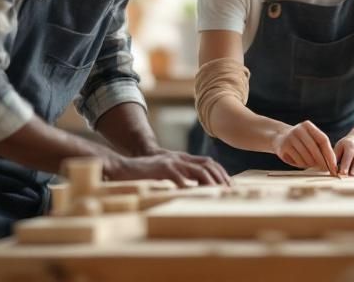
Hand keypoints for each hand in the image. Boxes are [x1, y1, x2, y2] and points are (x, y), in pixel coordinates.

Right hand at [105, 149, 230, 186]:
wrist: (124, 167)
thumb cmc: (146, 174)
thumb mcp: (166, 172)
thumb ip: (180, 176)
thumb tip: (195, 189)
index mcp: (183, 159)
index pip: (208, 162)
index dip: (221, 173)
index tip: (229, 185)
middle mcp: (180, 158)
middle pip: (208, 165)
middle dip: (220, 178)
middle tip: (228, 191)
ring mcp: (172, 162)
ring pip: (198, 170)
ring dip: (210, 182)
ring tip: (217, 193)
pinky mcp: (162, 168)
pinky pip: (179, 177)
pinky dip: (188, 186)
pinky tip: (195, 195)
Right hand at [272, 121, 337, 175]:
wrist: (278, 137)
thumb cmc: (300, 141)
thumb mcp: (309, 138)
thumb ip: (320, 148)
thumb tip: (332, 165)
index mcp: (308, 126)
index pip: (323, 140)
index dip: (330, 153)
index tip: (334, 165)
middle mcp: (299, 130)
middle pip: (315, 149)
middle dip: (322, 162)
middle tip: (326, 169)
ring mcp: (290, 138)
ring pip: (307, 157)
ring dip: (311, 164)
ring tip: (311, 164)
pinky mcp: (284, 147)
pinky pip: (298, 160)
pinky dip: (302, 165)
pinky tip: (301, 162)